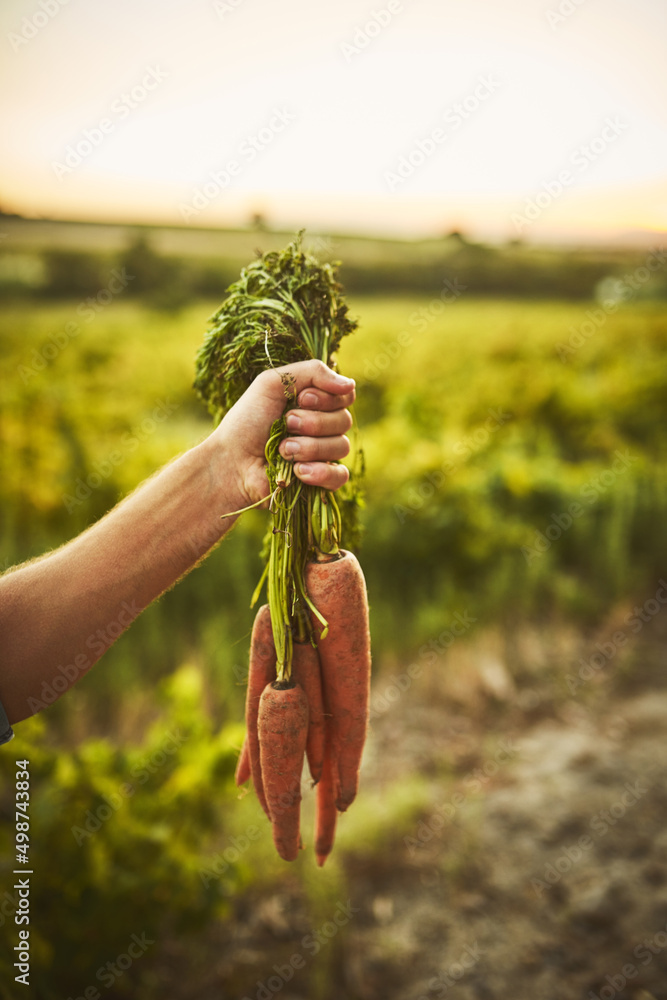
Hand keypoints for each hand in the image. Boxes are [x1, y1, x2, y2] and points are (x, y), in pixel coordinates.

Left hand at [211, 360, 354, 507]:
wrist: (230, 460)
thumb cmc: (247, 420)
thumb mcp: (272, 382)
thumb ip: (312, 372)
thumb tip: (351, 385)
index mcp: (315, 403)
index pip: (345, 395)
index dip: (327, 397)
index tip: (301, 398)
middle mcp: (323, 427)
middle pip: (345, 420)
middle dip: (313, 422)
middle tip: (286, 423)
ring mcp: (323, 455)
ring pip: (341, 447)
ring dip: (309, 447)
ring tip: (283, 450)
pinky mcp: (319, 481)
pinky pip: (340, 476)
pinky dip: (321, 473)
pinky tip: (298, 471)